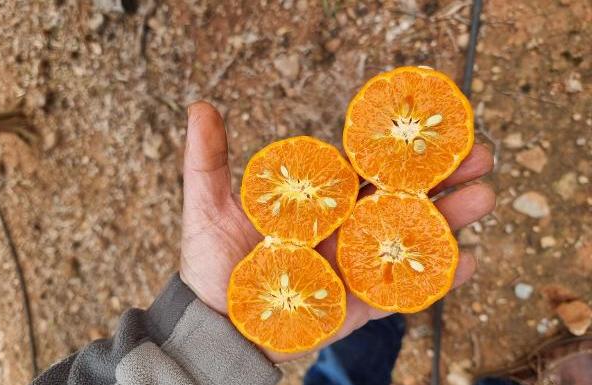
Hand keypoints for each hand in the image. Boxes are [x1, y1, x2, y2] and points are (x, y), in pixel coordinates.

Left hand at [180, 101, 494, 361]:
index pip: (368, 169)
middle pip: (401, 198)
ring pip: (412, 238)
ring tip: (483, 196)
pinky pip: (407, 290)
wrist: (216, 322)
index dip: (398, 148)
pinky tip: (473, 262)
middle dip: (441, 176)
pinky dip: (440, 277)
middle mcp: (345, 230)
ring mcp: (357, 266)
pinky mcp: (361, 304)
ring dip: (451, 219)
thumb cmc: (213, 264)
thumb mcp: (209, 205)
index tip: (430, 126)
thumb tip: (200, 107)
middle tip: (479, 155)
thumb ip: (208, 160)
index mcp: (321, 202)